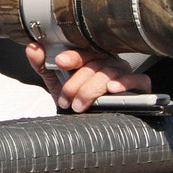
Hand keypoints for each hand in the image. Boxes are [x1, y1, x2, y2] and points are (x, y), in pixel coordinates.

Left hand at [26, 43, 151, 112]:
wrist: (86, 123)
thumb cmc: (75, 99)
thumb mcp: (56, 83)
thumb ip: (43, 66)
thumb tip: (33, 48)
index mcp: (90, 57)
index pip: (84, 50)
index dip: (72, 56)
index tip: (60, 62)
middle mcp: (108, 63)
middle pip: (96, 64)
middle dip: (77, 82)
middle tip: (65, 99)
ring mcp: (124, 73)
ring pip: (110, 74)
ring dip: (92, 89)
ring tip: (79, 105)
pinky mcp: (139, 87)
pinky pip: (139, 80)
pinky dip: (127, 83)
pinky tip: (113, 89)